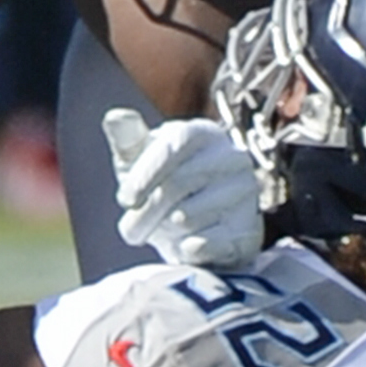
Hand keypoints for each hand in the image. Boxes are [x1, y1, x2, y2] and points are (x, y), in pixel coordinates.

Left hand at [110, 106, 269, 268]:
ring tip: (162, 233)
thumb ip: (128, 141)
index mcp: (205, 134)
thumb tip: (115, 117)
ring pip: (190, 216)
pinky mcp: (249, 231)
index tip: (125, 201)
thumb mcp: (140, 162)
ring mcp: (246, 194)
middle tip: (130, 231)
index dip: (147, 173)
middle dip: (146, 212)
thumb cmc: (162, 187)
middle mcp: (233, 158)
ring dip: (165, 231)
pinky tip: (184, 246)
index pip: (176, 144)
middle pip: (179, 183)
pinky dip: (187, 249)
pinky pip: (208, 244)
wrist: (200, 228)